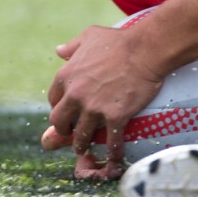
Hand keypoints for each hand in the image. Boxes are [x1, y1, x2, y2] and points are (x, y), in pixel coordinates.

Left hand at [44, 24, 163, 174]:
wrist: (144, 50)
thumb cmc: (118, 41)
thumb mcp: (90, 37)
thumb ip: (72, 46)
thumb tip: (59, 51)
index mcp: (66, 76)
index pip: (53, 99)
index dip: (59, 107)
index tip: (66, 112)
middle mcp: (76, 95)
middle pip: (59, 122)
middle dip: (63, 130)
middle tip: (70, 133)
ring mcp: (94, 108)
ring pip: (80, 137)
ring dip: (81, 145)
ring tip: (84, 149)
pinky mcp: (115, 117)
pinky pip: (111, 142)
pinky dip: (113, 153)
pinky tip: (114, 160)